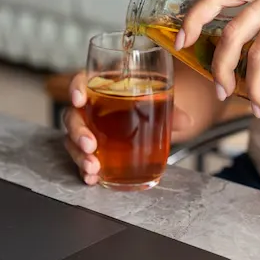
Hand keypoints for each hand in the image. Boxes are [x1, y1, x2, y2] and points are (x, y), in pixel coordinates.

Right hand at [63, 71, 193, 184]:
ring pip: (73, 140)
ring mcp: (90, 130)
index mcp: (103, 87)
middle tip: (90, 145)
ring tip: (93, 167)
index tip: (79, 99)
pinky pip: (83, 158)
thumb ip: (172, 112)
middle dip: (78, 132)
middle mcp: (91, 108)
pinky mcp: (94, 151)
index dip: (76, 88)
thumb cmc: (151, 105)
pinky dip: (85, 170)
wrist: (155, 122)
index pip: (82, 81)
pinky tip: (92, 178)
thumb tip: (186, 121)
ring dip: (79, 155)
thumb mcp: (163, 105)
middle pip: (73, 116)